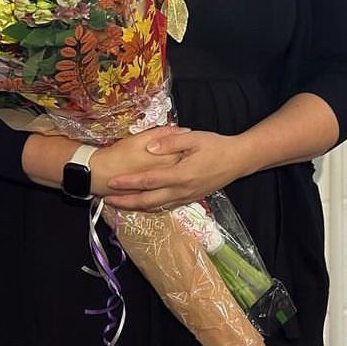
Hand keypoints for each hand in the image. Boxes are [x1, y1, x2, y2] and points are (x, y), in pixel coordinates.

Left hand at [102, 130, 252, 211]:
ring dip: (137, 207)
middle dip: (126, 202)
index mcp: (181, 174)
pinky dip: (152, 207)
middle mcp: (182, 190)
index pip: (148, 181)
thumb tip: (149, 147)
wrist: (239, 160)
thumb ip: (170, 142)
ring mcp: (186, 197)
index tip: (111, 182)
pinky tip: (144, 204)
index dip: (128, 182)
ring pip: (157, 207)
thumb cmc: (216, 146)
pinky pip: (167, 206)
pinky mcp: (191, 199)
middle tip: (107, 200)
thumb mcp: (194, 138)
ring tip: (120, 204)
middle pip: (148, 200)